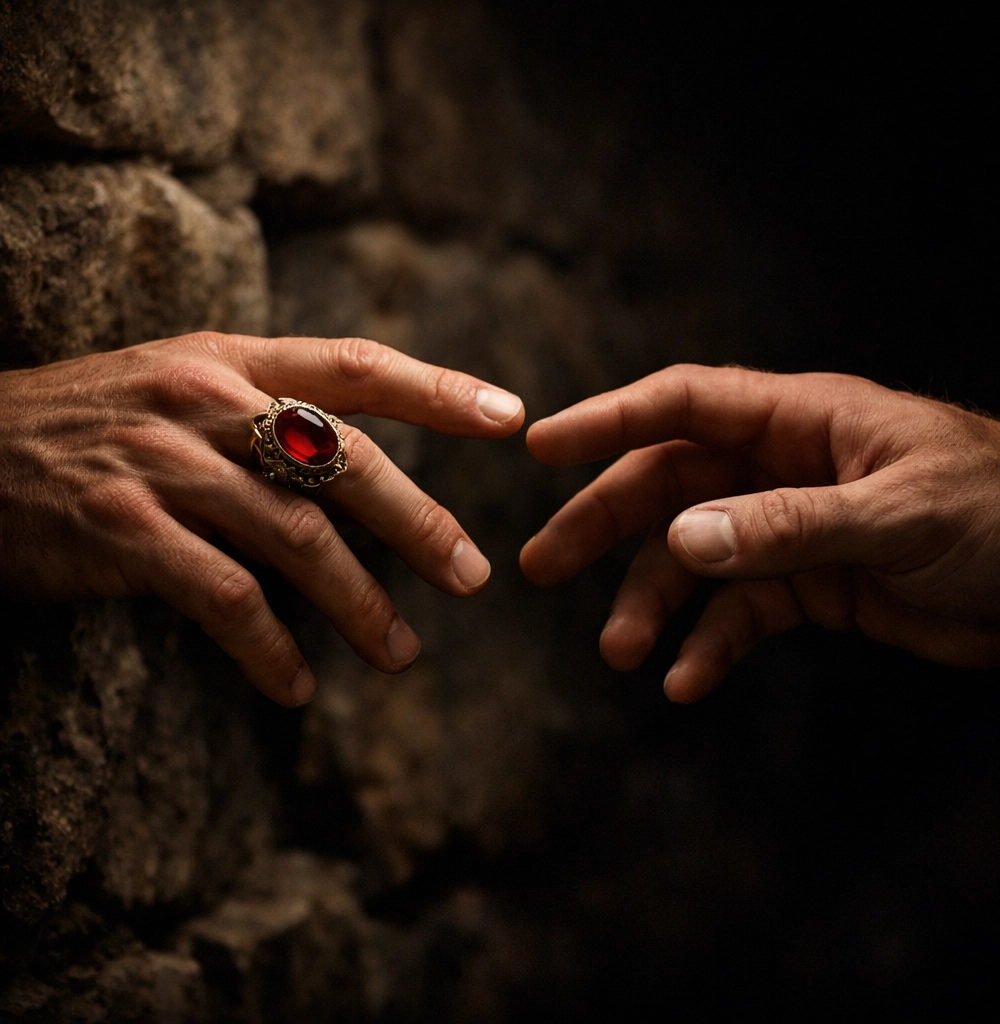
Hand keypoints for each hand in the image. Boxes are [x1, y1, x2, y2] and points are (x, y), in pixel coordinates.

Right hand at [0, 332, 523, 705]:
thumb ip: (266, 411)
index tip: (511, 417)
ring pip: (297, 539)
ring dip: (359, 605)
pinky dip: (269, 649)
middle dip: (418, 524)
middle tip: (471, 575)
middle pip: (345, 463)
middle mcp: (206, 403)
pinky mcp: (122, 530)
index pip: (356, 367)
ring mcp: (164, 465)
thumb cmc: (92, 422)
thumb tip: (358, 469)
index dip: (439, 388)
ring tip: (400, 653)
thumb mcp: (180, 386)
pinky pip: (223, 598)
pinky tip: (296, 687)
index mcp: (230, 362)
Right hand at [520, 365, 999, 701]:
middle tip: (541, 567)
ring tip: (620, 651)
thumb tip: (684, 538)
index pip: (683, 405)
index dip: (608, 420)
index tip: (542, 445)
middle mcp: (781, 468)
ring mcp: (790, 529)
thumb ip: (789, 526)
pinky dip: (711, 646)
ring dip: (652, 604)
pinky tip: (688, 682)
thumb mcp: (896, 514)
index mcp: (799, 420)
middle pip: (667, 486)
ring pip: (694, 559)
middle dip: (603, 525)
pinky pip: (740, 613)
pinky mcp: (809, 586)